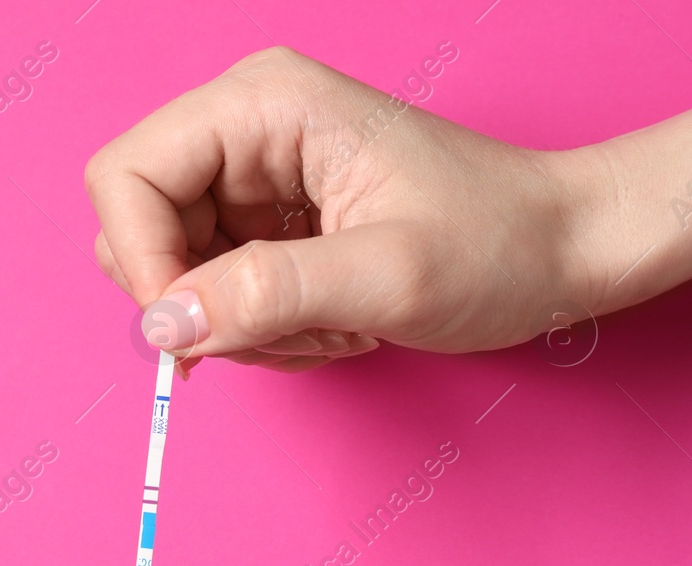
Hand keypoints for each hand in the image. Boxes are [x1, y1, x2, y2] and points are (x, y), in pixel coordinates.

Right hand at [83, 46, 607, 372]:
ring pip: (173, 272)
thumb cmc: (500, 243)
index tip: (196, 335)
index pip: (126, 177)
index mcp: (262, 103)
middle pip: (138, 228)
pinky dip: (259, 329)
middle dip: (198, 302)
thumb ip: (267, 295)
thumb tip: (162, 328)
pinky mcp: (266, 220)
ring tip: (329, 327)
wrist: (565, 250)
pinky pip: (212, 292)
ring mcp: (253, 175)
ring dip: (238, 325)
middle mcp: (245, 128)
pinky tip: (330, 324)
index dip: (142, 261)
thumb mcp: (387, 275)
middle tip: (286, 331)